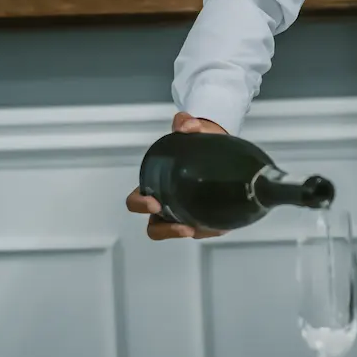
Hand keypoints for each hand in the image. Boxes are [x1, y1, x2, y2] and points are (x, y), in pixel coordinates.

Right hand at [125, 111, 229, 239]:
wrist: (220, 145)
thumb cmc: (198, 139)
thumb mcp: (192, 129)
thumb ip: (187, 123)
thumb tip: (188, 126)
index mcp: (154, 184)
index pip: (136, 201)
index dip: (140, 204)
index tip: (154, 202)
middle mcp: (166, 203)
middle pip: (155, 227)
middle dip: (165, 229)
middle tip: (182, 225)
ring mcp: (184, 213)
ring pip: (178, 232)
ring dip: (188, 233)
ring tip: (201, 229)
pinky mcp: (204, 217)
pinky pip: (203, 230)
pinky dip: (210, 230)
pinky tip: (220, 225)